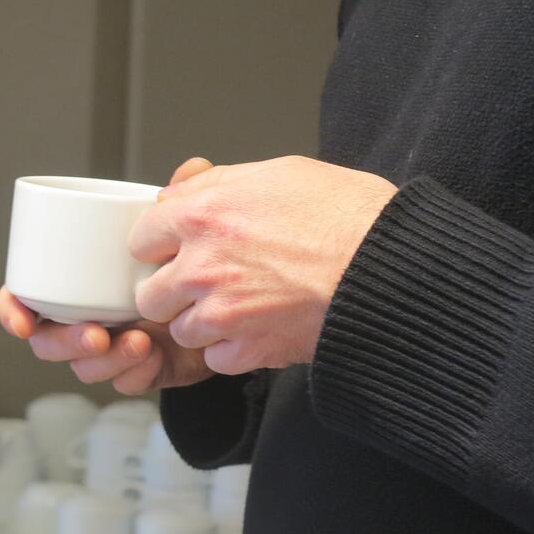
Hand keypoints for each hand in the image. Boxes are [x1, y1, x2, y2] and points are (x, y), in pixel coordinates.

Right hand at [0, 158, 217, 394]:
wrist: (234, 302)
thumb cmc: (196, 259)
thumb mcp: (186, 227)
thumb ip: (184, 200)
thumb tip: (188, 172)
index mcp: (78, 281)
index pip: (27, 296)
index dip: (13, 311)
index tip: (22, 322)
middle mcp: (87, 315)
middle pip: (48, 340)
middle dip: (65, 343)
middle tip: (96, 334)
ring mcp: (112, 345)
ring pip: (85, 366)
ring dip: (105, 360)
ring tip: (140, 341)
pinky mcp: (141, 369)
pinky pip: (125, 383)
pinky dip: (134, 374)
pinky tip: (152, 358)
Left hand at [130, 155, 396, 373]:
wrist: (392, 267)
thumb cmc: (348, 215)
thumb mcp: (278, 173)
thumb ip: (215, 184)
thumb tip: (177, 192)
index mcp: (202, 216)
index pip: (141, 238)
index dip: (159, 245)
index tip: (174, 250)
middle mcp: (201, 266)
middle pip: (150, 294)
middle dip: (171, 292)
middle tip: (204, 285)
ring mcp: (220, 313)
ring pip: (180, 331)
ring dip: (202, 324)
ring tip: (239, 308)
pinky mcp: (246, 349)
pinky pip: (216, 359)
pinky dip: (233, 350)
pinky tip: (259, 329)